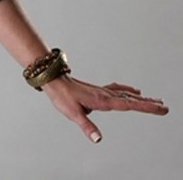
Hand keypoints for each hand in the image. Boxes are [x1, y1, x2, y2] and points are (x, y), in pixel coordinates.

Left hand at [41, 74, 168, 142]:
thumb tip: (98, 139)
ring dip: (142, 98)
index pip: (129, 105)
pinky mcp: (97, 90)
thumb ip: (87, 127)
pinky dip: (128, 90)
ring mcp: (102, 91)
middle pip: (131, 99)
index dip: (146, 107)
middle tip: (165, 107)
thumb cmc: (62, 97)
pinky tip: (133, 90)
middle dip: (149, 104)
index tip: (160, 108)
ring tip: (156, 101)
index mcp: (103, 101)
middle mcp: (105, 95)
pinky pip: (117, 89)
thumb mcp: (73, 114)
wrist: (54, 81)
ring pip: (126, 94)